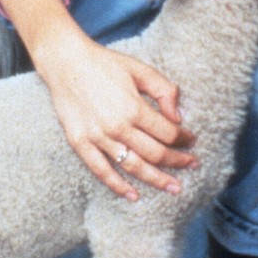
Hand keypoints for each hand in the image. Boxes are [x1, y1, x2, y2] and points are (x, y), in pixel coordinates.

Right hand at [37, 28, 194, 200]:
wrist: (65, 61)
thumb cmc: (104, 63)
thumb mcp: (140, 69)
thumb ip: (164, 90)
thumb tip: (178, 117)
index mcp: (133, 107)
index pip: (168, 133)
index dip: (184, 139)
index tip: (191, 141)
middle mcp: (117, 126)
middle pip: (155, 154)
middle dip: (178, 162)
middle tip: (191, 165)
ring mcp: (97, 137)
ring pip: (133, 167)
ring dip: (156, 180)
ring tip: (174, 188)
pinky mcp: (80, 142)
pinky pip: (101, 170)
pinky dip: (118, 186)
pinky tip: (133, 195)